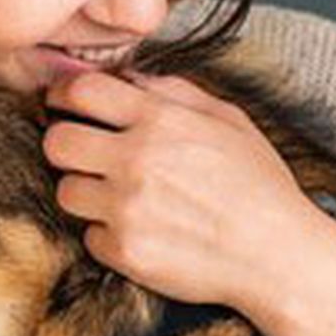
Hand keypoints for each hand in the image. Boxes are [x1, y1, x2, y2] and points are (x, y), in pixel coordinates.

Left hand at [40, 68, 311, 308]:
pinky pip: (90, 237)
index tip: (64, 104)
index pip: (82, 92)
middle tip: (85, 155)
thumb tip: (130, 79)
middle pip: (57, 143)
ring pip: (66, 192)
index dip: (64, 95)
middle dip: (66, 145)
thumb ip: (175, 92)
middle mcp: (137, 161)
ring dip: (86, 193)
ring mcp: (128, 209)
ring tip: (120, 198)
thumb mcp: (229, 120)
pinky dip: (108, 236)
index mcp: (162, 121)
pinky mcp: (125, 252)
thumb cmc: (259, 187)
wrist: (278, 256)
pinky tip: (141, 231)